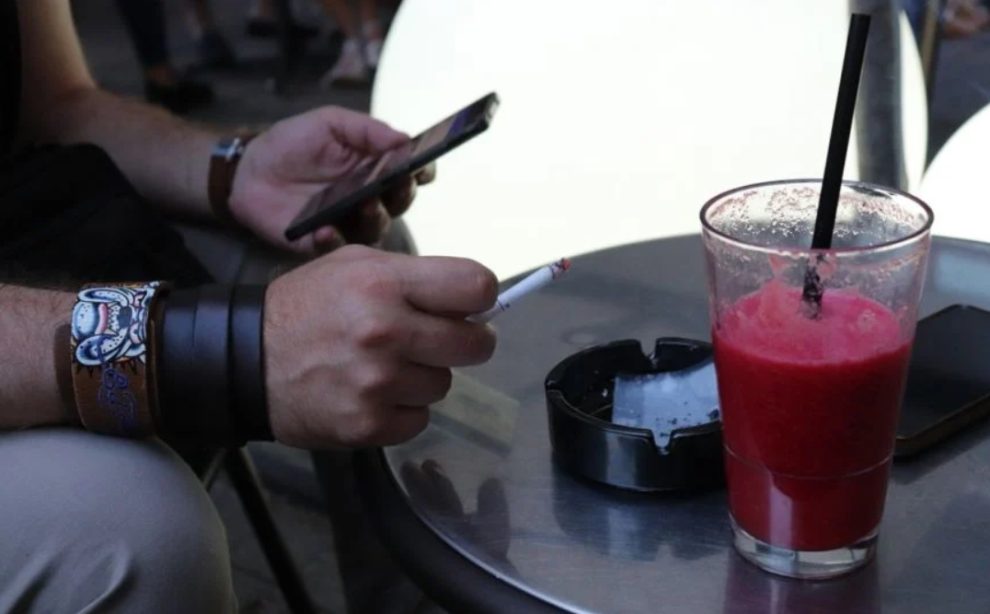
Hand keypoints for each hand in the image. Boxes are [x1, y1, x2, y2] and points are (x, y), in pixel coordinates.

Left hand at [228, 106, 435, 255]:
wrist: (250, 170)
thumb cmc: (292, 144)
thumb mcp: (328, 124)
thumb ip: (366, 129)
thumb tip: (404, 139)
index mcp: (376, 168)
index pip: (411, 173)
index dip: (423, 170)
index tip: (423, 165)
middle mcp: (370, 198)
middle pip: (400, 201)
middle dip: (403, 191)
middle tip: (396, 181)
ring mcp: (348, 222)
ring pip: (375, 227)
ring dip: (374, 216)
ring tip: (363, 204)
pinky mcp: (322, 242)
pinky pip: (335, 248)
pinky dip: (332, 241)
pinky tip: (325, 230)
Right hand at [263, 245, 497, 447]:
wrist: (246, 360)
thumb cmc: (307, 306)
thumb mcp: (354, 266)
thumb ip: (414, 278)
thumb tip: (474, 302)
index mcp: (384, 284)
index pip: (476, 286)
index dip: (482, 297)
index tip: (471, 306)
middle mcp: (386, 332)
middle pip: (476, 344)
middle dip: (465, 342)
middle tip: (438, 341)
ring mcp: (378, 384)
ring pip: (444, 384)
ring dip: (424, 377)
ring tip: (386, 367)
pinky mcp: (369, 425)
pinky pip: (419, 419)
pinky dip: (403, 410)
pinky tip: (372, 394)